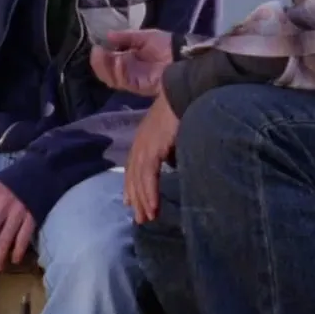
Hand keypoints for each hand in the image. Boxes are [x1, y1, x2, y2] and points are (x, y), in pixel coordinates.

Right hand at [90, 29, 173, 95]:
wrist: (184, 54)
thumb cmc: (166, 45)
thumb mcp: (144, 37)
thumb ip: (126, 37)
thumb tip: (107, 35)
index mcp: (128, 60)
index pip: (109, 61)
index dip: (101, 56)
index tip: (96, 46)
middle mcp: (128, 72)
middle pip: (107, 72)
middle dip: (99, 63)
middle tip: (96, 51)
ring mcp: (133, 80)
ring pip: (112, 79)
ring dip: (104, 67)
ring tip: (101, 54)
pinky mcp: (140, 86)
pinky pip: (124, 81)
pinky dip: (118, 72)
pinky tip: (118, 60)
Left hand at [124, 90, 179, 223]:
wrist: (182, 95)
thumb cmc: (181, 111)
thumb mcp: (171, 134)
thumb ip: (168, 149)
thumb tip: (172, 163)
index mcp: (142, 141)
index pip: (134, 169)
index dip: (132, 187)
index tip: (132, 203)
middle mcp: (139, 146)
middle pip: (133, 178)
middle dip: (136, 199)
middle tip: (140, 219)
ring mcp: (143, 148)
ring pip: (138, 181)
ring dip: (143, 201)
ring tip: (147, 218)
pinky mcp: (151, 150)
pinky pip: (148, 176)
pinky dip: (149, 193)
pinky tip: (152, 207)